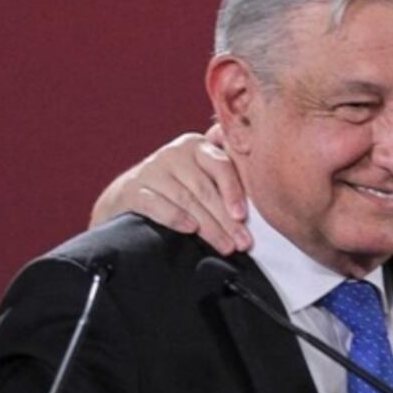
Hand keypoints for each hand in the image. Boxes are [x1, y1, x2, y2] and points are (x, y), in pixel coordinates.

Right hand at [88, 125, 251, 255]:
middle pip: (205, 188)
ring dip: (208, 226)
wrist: (130, 197)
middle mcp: (174, 153)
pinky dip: (174, 217)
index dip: (234, 192)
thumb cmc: (179, 191)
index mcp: (197, 147)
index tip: (243, 217)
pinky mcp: (132, 189)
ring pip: (185, 199)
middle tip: (242, 243)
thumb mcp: (203, 179)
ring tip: (225, 246)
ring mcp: (152, 169)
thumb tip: (262, 207)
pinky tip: (189, 229)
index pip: (221, 165)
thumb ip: (227, 183)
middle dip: (226, 219)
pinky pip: (156, 203)